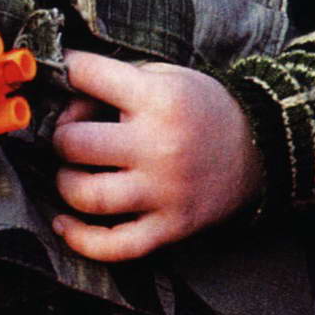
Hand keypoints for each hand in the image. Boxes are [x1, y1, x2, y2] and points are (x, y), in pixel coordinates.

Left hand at [51, 51, 262, 260]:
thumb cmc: (201, 105)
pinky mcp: (171, 226)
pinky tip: (64, 224)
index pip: (86, 75)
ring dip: (65, 183)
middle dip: (61, 136)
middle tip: (70, 135)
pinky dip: (82, 240)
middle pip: (75, 144)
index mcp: (156, 98)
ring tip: (72, 172)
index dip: (62, 68)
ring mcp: (164, 191)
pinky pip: (116, 245)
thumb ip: (115, 81)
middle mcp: (158, 145)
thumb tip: (64, 98)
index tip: (56, 73)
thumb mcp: (164, 75)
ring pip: (88, 196)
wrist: (258, 146)